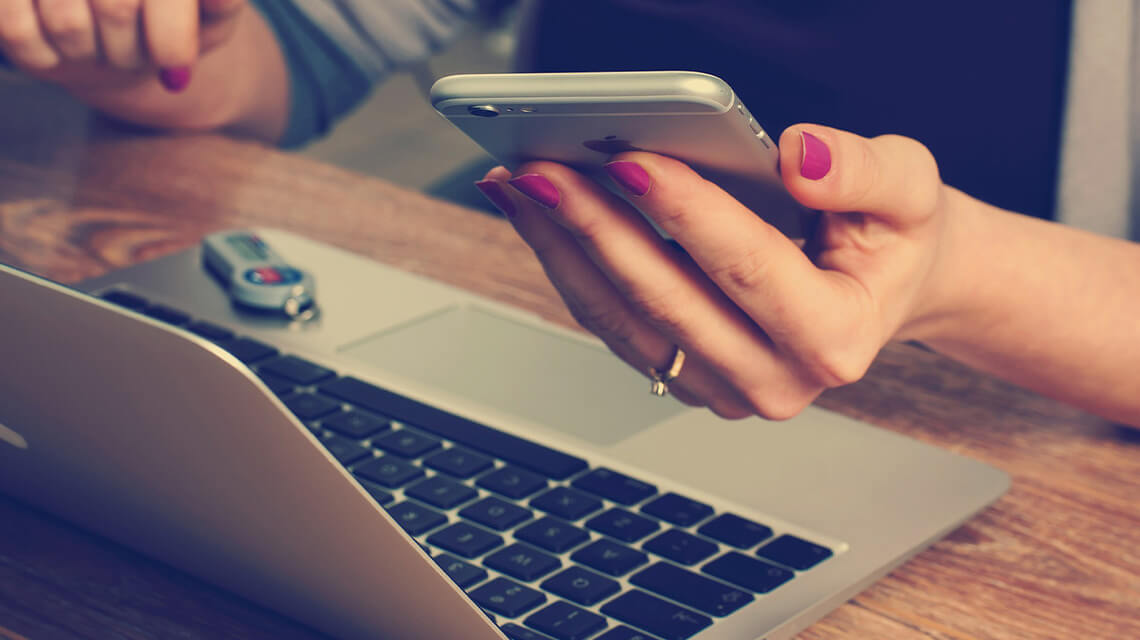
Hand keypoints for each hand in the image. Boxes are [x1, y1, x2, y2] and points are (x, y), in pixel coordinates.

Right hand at [0, 0, 246, 91]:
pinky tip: (59, 48)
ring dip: (90, 55)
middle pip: (116, 8)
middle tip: (133, 55)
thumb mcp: (210, 17)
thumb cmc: (173, 21)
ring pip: (68, 24)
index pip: (137, 3)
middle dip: (130, 52)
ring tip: (101, 46)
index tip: (175, 68)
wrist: (116, 34)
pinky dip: (44, 54)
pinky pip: (16, 29)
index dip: (169, 41)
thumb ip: (220, 5)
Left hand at [476, 125, 954, 418]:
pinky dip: (571, 267)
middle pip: (667, 301)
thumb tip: (797, 158)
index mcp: (836, 338)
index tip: (630, 160)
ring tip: (522, 187)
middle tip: (543, 170)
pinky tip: (542, 217)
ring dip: (565, 250)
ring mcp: (724, 388)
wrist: (881, 288)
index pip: (748, 269)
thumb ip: (863, 171)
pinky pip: (614, 326)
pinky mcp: (686, 377)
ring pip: (624, 321)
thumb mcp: (909, 190)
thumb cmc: (891, 239)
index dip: (686, 213)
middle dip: (597, 228)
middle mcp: (776, 380)